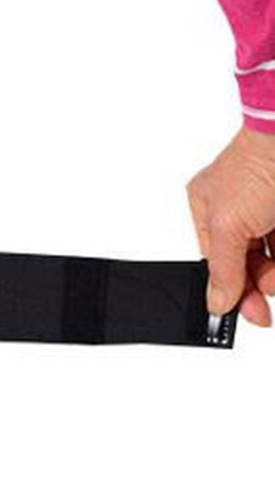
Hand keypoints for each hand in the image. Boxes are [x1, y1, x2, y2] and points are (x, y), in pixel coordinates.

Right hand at [186, 125, 274, 326]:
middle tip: (265, 302)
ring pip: (274, 254)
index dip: (233, 290)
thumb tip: (217, 302)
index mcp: (208, 209)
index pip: (217, 262)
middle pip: (249, 261)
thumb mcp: (229, 226)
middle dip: (260, 281)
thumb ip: (222, 269)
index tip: (247, 315)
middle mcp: (239, 207)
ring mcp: (270, 205)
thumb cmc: (260, 162)